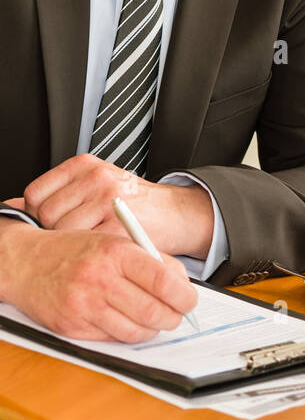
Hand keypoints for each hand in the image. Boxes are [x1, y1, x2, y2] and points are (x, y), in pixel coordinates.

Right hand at [0, 222, 196, 341]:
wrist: (28, 262)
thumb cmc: (77, 250)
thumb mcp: (115, 242)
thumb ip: (151, 260)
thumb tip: (183, 286)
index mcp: (115, 252)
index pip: (163, 280)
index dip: (184, 296)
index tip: (190, 300)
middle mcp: (99, 279)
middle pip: (153, 312)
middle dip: (172, 318)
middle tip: (175, 315)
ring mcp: (84, 306)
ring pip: (135, 332)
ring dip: (152, 330)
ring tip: (152, 319)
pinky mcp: (72, 327)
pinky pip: (112, 339)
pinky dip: (126, 334)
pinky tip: (125, 320)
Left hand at [7, 154, 212, 258]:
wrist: (174, 213)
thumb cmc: (132, 203)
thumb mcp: (94, 186)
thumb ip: (58, 193)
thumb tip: (13, 207)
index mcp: (84, 165)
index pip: (36, 193)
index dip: (39, 213)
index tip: (52, 222)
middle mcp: (95, 178)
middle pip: (47, 214)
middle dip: (55, 231)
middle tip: (73, 235)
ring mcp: (108, 201)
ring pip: (63, 232)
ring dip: (72, 245)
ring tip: (88, 243)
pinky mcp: (119, 226)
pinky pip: (86, 246)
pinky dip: (90, 254)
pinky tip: (99, 251)